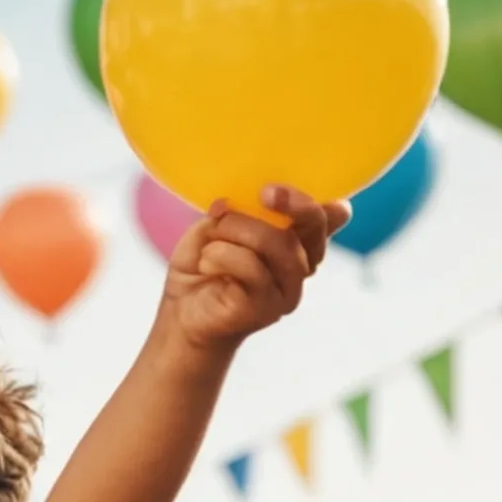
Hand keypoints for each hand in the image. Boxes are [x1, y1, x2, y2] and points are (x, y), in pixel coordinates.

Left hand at [162, 185, 346, 352]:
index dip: (316, 201)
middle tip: (265, 193)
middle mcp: (297, 267)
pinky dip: (222, 255)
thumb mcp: (216, 227)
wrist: (178, 314)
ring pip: (279, 244)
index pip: (324, 219)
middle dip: (291, 204)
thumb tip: (261, 196)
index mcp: (293, 242)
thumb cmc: (201, 267)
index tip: (285, 186)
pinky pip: (252, 269)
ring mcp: (285, 291)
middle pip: (312, 228)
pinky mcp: (264, 308)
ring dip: (239, 230)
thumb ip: (243, 210)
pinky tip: (206, 261)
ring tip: (210, 240)